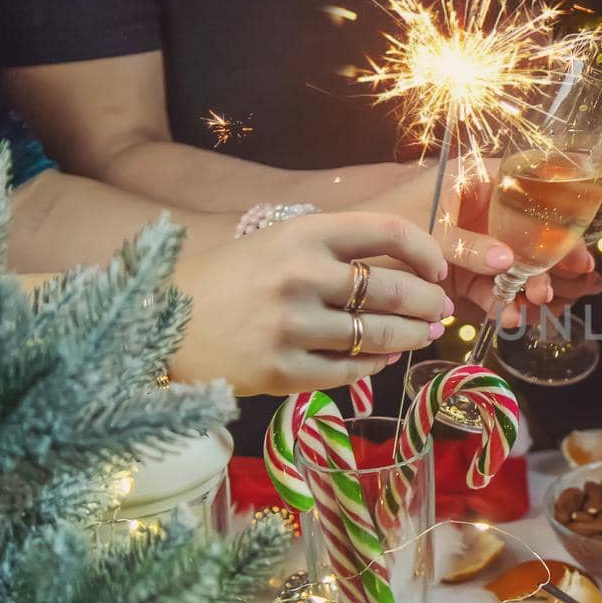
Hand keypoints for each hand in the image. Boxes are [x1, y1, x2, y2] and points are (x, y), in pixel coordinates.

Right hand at [171, 212, 451, 394]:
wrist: (161, 323)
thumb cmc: (229, 280)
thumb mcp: (277, 245)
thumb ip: (335, 253)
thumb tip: (410, 275)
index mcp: (302, 235)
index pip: (387, 231)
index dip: (426, 250)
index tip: (438, 269)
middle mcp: (299, 277)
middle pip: (394, 290)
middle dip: (429, 303)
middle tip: (440, 310)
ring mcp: (291, 327)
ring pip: (379, 335)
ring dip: (411, 336)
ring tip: (422, 334)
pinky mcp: (281, 371)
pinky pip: (349, 370)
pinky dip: (375, 365)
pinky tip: (384, 358)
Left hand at [357, 166, 596, 324]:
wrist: (335, 267)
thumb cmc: (376, 229)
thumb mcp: (427, 234)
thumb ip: (469, 247)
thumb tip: (509, 262)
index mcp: (470, 180)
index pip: (527, 178)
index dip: (562, 193)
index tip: (597, 208)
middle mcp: (476, 208)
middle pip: (529, 227)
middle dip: (552, 254)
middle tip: (581, 273)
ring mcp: (469, 242)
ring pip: (514, 261)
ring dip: (530, 283)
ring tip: (540, 302)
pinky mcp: (458, 273)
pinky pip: (490, 286)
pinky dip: (502, 302)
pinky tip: (511, 318)